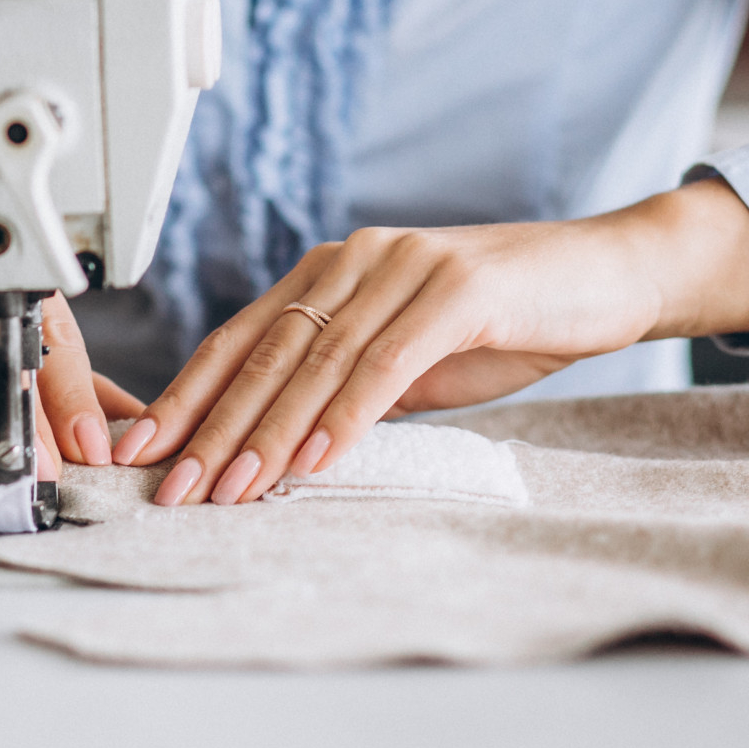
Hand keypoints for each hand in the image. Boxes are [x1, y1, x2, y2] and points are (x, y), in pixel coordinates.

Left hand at [111, 178, 748, 505]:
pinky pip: (385, 362)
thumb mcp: (409, 358)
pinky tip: (312, 459)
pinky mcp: (457, 289)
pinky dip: (344, 415)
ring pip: (316, 360)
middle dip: (212, 428)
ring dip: (267, 432)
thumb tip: (279, 446)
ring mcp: (404, 267)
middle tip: (171, 488)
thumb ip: (346, 386)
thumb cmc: (506, 319)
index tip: (142, 450)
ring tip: (229, 489)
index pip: (240, 337)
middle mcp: (354, 258)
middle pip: (266, 353)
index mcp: (331, 270)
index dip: (187, 394)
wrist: (606, 274)